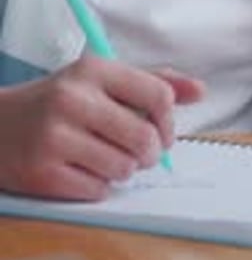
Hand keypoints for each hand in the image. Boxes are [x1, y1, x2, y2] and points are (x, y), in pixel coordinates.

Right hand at [0, 56, 203, 199]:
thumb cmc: (59, 101)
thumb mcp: (102, 79)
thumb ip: (153, 82)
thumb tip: (200, 90)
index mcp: (93, 69)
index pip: (158, 94)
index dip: (169, 120)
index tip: (162, 128)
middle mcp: (74, 99)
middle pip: (146, 138)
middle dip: (150, 152)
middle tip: (139, 151)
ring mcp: (55, 137)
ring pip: (124, 168)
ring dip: (122, 169)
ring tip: (103, 156)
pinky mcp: (43, 173)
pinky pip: (98, 190)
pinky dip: (97, 185)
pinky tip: (80, 169)